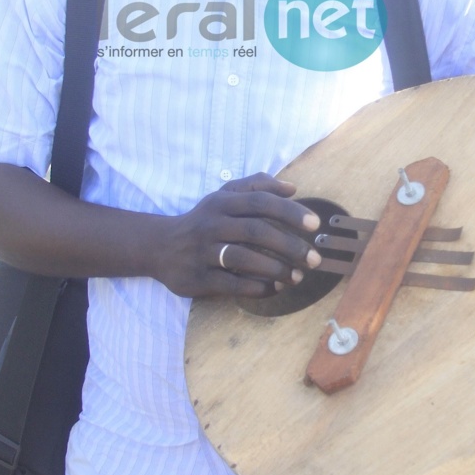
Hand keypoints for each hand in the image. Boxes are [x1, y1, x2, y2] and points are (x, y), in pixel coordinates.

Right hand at [152, 174, 320, 298]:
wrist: (159, 247)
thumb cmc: (203, 220)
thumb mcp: (224, 196)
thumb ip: (257, 186)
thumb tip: (292, 188)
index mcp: (222, 203)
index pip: (260, 202)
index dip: (289, 212)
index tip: (315, 225)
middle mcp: (212, 224)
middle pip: (256, 231)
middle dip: (290, 246)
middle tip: (314, 259)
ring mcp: (203, 252)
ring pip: (243, 258)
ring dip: (276, 269)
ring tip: (298, 276)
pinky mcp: (197, 278)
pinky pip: (231, 284)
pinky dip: (257, 287)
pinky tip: (275, 288)